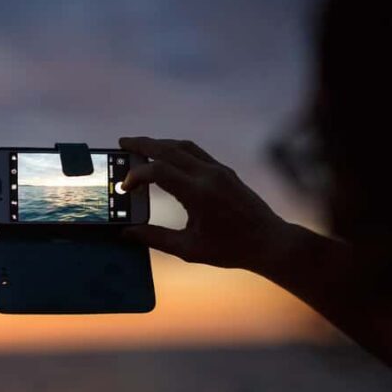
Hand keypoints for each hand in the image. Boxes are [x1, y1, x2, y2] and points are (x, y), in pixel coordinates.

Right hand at [120, 136, 288, 269]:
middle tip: (122, 143)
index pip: (159, 171)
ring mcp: (219, 170)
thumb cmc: (230, 249)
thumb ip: (155, 238)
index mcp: (199, 194)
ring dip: (160, 143)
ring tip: (140, 146)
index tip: (125, 186)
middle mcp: (209, 175)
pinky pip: (196, 152)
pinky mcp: (225, 171)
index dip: (137, 175)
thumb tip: (127, 232)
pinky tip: (166, 156)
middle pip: (168, 149)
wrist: (269, 242)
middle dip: (142, 144)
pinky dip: (176, 149)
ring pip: (183, 146)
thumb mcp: (189, 249)